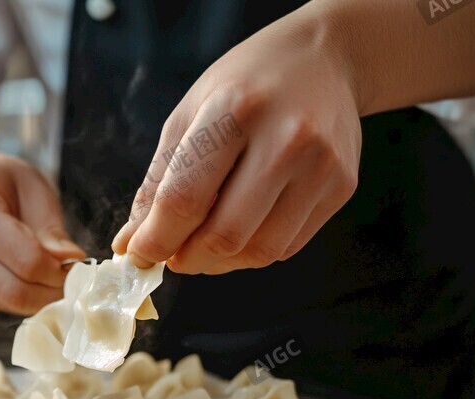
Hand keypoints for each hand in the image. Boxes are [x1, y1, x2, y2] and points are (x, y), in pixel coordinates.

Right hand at [0, 151, 84, 314]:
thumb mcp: (31, 185)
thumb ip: (51, 227)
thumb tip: (70, 263)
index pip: (26, 260)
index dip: (59, 270)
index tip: (76, 263)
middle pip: (14, 291)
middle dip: (51, 291)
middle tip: (70, 277)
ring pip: (6, 303)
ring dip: (37, 296)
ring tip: (49, 272)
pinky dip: (19, 296)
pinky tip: (22, 273)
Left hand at [112, 14, 360, 273]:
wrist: (323, 59)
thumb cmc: (246, 86)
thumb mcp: (189, 114)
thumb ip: (158, 182)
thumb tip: (133, 243)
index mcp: (235, 110)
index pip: (185, 198)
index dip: (156, 239)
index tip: (139, 254)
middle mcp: (286, 138)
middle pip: (224, 236)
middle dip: (187, 258)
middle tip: (172, 255)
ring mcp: (320, 166)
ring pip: (258, 252)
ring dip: (219, 263)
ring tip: (203, 244)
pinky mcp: (342, 187)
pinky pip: (286, 246)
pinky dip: (252, 252)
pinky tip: (240, 230)